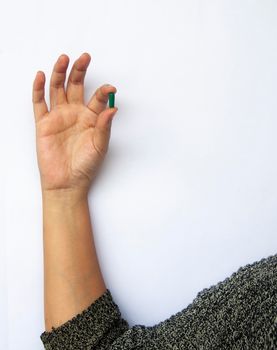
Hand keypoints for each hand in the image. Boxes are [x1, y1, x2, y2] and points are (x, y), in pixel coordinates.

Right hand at [32, 52, 117, 194]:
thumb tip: (113, 108)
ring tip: (64, 59)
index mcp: (91, 118)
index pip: (97, 98)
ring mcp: (58, 117)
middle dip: (80, 71)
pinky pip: (39, 103)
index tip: (111, 88)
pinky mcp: (44, 124)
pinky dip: (38, 89)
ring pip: (57, 89)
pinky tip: (41, 76)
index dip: (104, 91)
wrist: (67, 182)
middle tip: (85, 57)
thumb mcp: (100, 146)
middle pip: (76, 86)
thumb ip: (105, 127)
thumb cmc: (86, 166)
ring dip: (60, 73)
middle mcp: (75, 114)